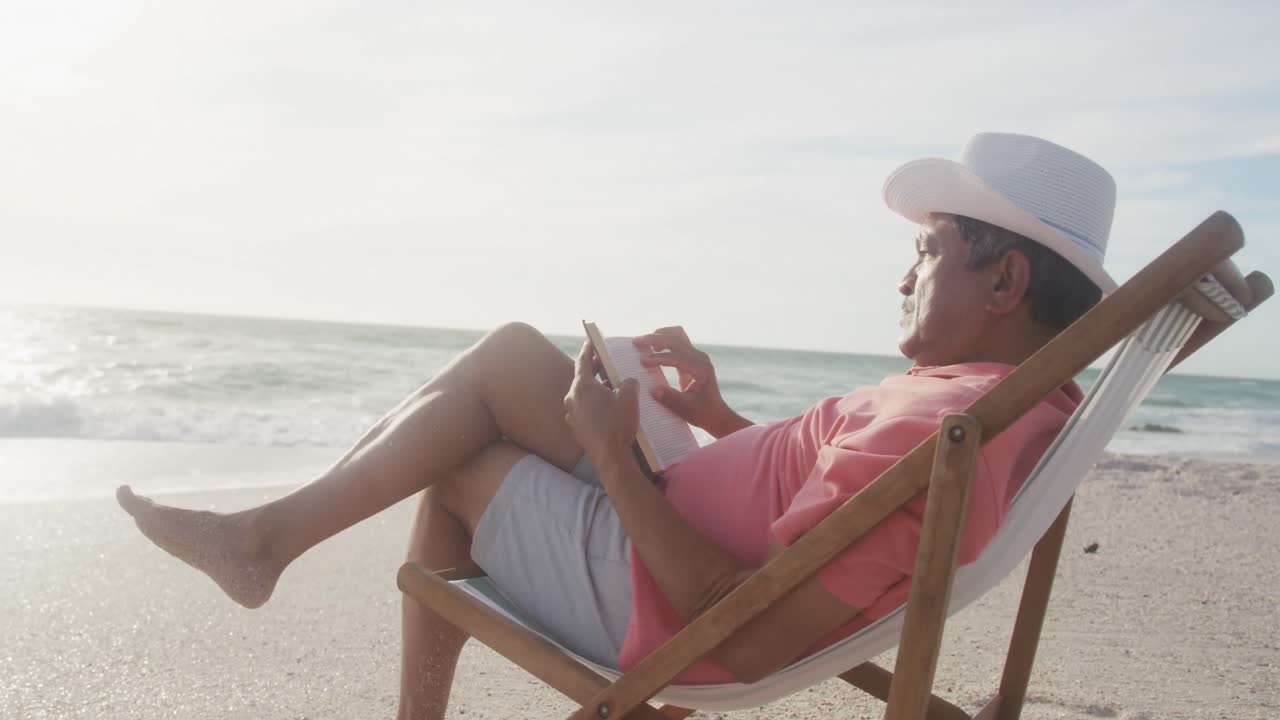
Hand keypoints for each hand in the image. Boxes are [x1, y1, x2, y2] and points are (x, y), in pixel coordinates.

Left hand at [564, 340, 640, 464]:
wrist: (610, 456)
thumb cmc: (618, 423)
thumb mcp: (629, 397)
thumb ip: (629, 382)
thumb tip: (628, 381)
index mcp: (582, 386)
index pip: (583, 361)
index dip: (588, 350)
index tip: (591, 342)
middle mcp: (572, 399)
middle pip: (582, 378)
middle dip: (594, 370)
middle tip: (604, 363)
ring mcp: (572, 415)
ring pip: (582, 396)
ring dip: (594, 389)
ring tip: (609, 387)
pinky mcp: (576, 428)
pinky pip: (583, 410)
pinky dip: (592, 405)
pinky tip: (605, 408)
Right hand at [633, 327, 748, 438]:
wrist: (715, 413)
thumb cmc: (702, 413)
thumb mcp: (686, 409)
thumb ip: (671, 399)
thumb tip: (653, 390)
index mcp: (701, 369)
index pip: (677, 357)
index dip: (658, 358)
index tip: (642, 362)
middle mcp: (700, 358)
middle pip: (676, 339)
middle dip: (655, 339)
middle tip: (636, 342)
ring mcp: (696, 355)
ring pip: (677, 335)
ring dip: (660, 335)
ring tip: (644, 342)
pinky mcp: (691, 357)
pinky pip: (677, 342)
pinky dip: (664, 341)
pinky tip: (652, 347)